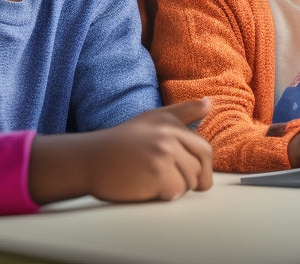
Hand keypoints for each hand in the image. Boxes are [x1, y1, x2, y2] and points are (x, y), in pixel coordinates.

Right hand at [29, 98, 212, 204]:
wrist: (90, 158)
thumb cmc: (124, 140)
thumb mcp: (154, 118)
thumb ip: (184, 112)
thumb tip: (208, 103)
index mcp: (172, 126)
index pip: (205, 150)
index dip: (204, 167)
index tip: (198, 176)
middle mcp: (170, 139)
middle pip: (199, 169)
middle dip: (191, 179)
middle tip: (171, 179)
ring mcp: (162, 158)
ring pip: (187, 183)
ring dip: (175, 187)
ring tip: (153, 179)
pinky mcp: (154, 176)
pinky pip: (173, 193)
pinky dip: (164, 195)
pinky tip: (147, 187)